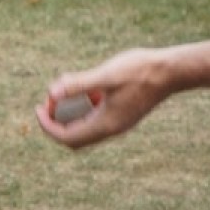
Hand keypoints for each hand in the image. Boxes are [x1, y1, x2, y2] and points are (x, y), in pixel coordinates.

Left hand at [35, 47, 174, 147]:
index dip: (48, 126)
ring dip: (70, 113)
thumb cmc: (140, 71)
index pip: (67, 137)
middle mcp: (111, 128)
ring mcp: (119, 122)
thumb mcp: (106, 75)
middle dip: (56, 121)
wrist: (172, 71)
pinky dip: (84, 106)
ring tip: (63, 89)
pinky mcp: (123, 113)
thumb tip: (52, 93)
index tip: (38, 108)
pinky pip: (96, 118)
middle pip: (74, 137)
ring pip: (85, 127)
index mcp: (105, 124)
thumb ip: (78, 84)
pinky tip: (84, 86)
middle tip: (46, 102)